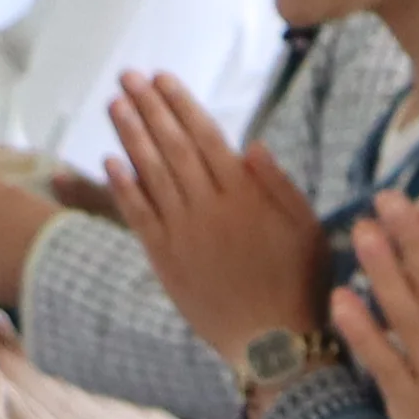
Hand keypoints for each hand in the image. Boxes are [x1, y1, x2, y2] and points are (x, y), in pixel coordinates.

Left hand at [100, 70, 328, 357]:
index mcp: (245, 196)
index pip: (206, 138)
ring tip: (115, 105)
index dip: (181, 105)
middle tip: (129, 77)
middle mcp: (209, 208)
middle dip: (150, 108)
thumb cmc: (299, 284)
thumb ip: (279, 186)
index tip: (163, 79)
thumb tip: (251, 144)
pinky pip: (138, 215)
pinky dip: (124, 187)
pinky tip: (111, 161)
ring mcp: (182, 232)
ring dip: (130, 136)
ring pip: (150, 174)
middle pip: (173, 147)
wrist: (271, 342)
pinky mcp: (164, 258)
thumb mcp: (307, 230)